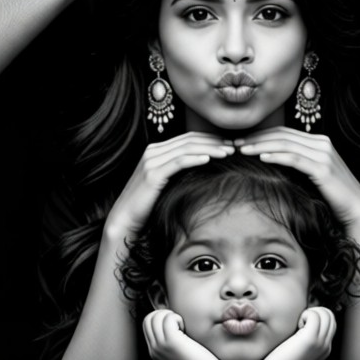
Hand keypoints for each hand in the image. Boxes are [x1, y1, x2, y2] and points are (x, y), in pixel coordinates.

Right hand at [105, 133, 234, 238]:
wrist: (125, 221)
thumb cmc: (148, 206)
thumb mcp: (165, 184)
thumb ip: (178, 173)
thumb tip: (204, 170)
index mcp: (156, 150)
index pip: (188, 138)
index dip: (210, 139)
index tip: (229, 144)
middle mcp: (153, 151)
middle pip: (190, 140)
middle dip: (214, 142)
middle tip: (234, 146)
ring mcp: (151, 161)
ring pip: (186, 148)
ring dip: (210, 149)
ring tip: (228, 152)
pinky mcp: (152, 174)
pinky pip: (178, 162)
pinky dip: (195, 158)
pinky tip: (209, 160)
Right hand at [143, 309, 224, 359]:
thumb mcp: (176, 355)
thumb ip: (169, 343)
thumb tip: (174, 324)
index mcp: (154, 351)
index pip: (147, 325)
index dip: (160, 319)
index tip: (175, 325)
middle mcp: (154, 348)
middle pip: (148, 319)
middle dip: (163, 315)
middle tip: (178, 324)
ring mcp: (161, 345)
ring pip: (156, 317)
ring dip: (170, 316)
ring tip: (182, 327)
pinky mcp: (172, 341)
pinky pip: (168, 319)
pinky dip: (177, 318)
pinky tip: (185, 329)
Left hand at [236, 128, 359, 231]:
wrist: (356, 211)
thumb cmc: (331, 197)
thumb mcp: (311, 176)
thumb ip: (296, 165)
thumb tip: (267, 163)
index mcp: (318, 142)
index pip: (283, 133)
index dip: (260, 135)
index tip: (240, 142)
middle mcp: (321, 143)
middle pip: (281, 135)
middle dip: (256, 138)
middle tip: (234, 144)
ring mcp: (324, 154)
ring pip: (285, 144)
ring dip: (261, 145)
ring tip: (242, 150)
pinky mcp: (323, 168)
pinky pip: (295, 159)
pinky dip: (277, 156)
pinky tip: (262, 158)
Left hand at [259, 306, 335, 359]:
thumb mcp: (301, 351)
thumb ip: (306, 339)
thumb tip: (301, 324)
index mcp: (324, 347)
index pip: (330, 322)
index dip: (317, 317)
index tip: (303, 324)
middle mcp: (325, 344)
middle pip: (330, 315)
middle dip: (316, 312)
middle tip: (301, 323)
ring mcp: (320, 341)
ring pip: (326, 313)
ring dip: (311, 313)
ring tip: (299, 325)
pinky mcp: (310, 338)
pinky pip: (314, 315)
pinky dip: (305, 314)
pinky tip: (297, 326)